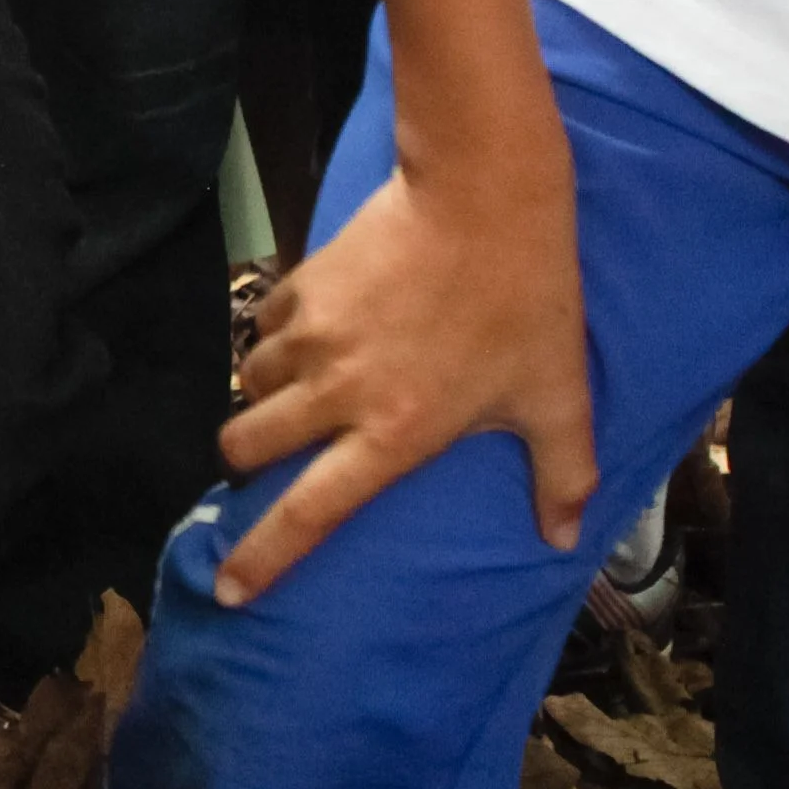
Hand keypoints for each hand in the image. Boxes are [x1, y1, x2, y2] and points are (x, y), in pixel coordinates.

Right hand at [208, 154, 591, 604]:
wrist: (483, 197)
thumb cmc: (526, 302)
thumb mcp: (555, 395)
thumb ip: (560, 474)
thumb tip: (562, 540)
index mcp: (391, 435)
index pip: (307, 514)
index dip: (260, 558)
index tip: (225, 591)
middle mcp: (335, 393)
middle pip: (244, 447)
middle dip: (246, 462)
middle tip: (272, 458)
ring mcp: (310, 336)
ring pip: (248, 384)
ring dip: (262, 397)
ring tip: (298, 392)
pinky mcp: (301, 286)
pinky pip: (264, 328)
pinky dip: (276, 341)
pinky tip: (312, 334)